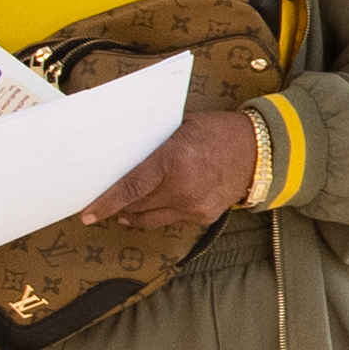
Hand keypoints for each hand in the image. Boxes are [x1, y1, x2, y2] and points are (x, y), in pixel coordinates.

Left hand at [84, 109, 256, 232]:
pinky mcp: (203, 217)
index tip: (89, 214)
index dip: (106, 203)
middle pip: (136, 206)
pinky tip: (155, 207)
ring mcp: (193, 206)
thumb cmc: (218, 133)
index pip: (130, 188)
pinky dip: (159, 214)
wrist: (259, 152)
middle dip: (118, 206)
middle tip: (104, 204)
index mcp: (172, 161)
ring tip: (125, 211)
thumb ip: (154, 147)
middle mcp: (182, 188)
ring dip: (134, 215)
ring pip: (150, 219)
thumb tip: (124, 155)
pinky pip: (171, 220)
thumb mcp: (181, 129)